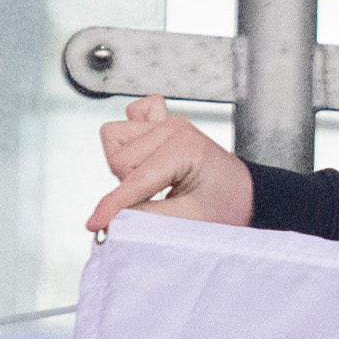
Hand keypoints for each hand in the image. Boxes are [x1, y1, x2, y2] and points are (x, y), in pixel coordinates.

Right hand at [87, 96, 254, 234]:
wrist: (244, 193)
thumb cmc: (226, 205)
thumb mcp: (189, 219)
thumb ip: (146, 217)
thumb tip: (111, 220)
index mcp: (184, 147)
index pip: (136, 180)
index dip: (113, 206)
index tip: (95, 225)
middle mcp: (172, 127)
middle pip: (118, 157)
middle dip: (127, 184)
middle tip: (154, 198)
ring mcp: (165, 121)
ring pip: (114, 138)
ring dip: (125, 164)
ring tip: (152, 180)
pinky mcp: (160, 121)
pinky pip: (131, 114)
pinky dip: (131, 135)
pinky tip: (146, 153)